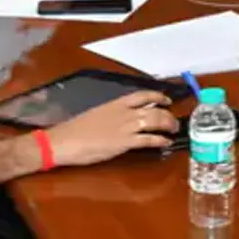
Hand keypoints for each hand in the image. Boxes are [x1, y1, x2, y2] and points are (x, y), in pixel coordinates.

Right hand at [46, 91, 178, 166]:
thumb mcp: (98, 113)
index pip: (143, 95)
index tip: (166, 99)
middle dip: (168, 114)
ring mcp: (126, 127)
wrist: (65, 140)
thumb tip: (123, 116)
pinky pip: (148, 139)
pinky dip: (160, 140)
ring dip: (168, 125)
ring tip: (174, 130)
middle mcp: (125, 112)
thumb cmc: (77, 128)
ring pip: (155, 121)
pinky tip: (165, 143)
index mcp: (116, 103)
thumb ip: (113, 113)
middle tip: (174, 120)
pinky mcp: (125, 142)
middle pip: (154, 109)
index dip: (158, 96)